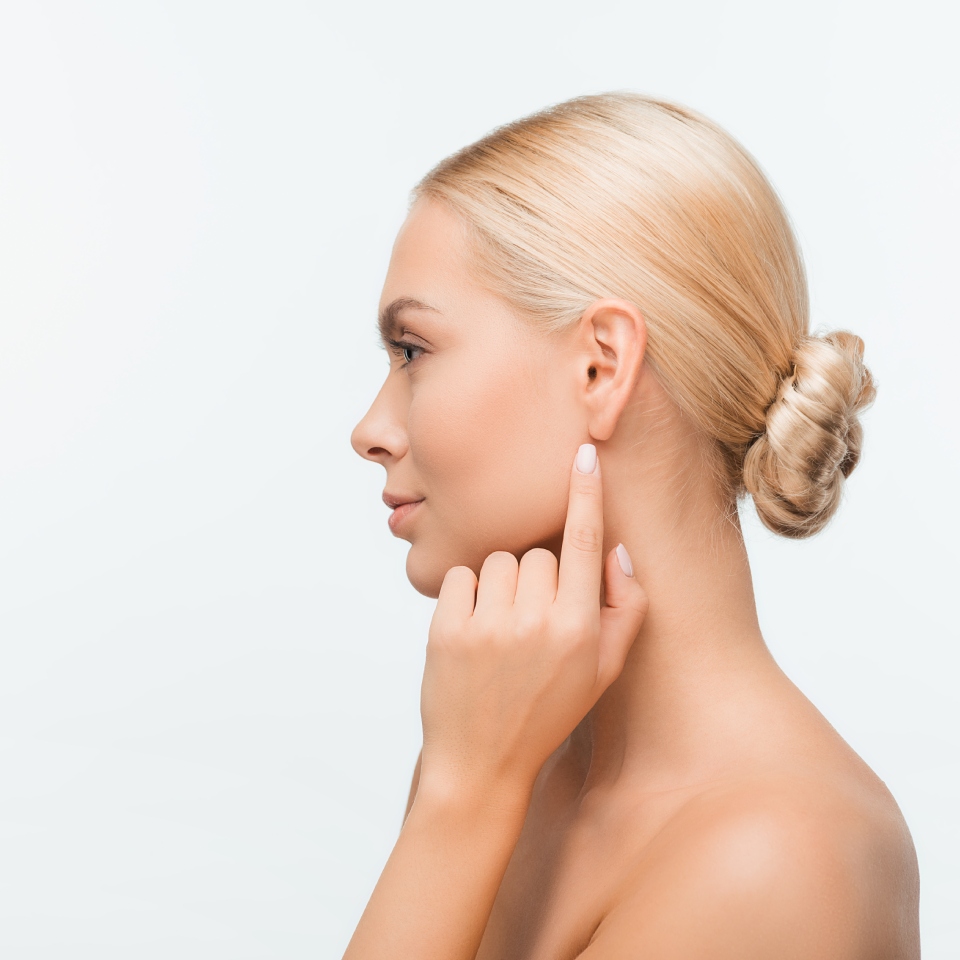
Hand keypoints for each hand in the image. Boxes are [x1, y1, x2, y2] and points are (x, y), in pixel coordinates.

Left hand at [418, 443, 648, 802]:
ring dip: (502, 586)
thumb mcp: (602, 671)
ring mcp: (488, 625)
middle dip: (537, 579)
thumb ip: (624, 609)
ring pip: (499, 561)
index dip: (586, 494)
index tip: (583, 453)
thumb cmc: (548, 711)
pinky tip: (473, 632)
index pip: (585, 543)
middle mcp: (536, 621)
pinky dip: (466, 596)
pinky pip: (460, 576)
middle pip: (539, 554)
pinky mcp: (446, 629)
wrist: (482, 761)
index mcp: (580, 628)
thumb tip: (616, 549)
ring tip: (501, 632)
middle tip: (531, 625)